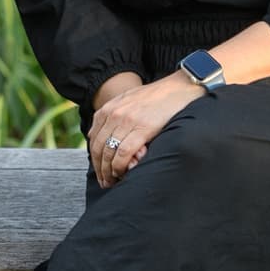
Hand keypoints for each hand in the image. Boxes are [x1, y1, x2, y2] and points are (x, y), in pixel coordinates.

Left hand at [87, 72, 203, 188]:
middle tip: (104, 182)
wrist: (178, 88)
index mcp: (109, 108)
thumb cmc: (156, 96)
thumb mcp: (127, 99)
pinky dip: (120, 166)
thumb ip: (109, 114)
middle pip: (98, 148)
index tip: (99, 171)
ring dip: (108, 171)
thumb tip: (91, 133)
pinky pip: (123, 153)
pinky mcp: (142, 129)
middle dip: (99, 169)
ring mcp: (127, 122)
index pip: (93, 139)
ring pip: (109, 153)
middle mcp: (114, 114)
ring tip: (112, 182)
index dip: (94, 159)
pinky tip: (122, 173)